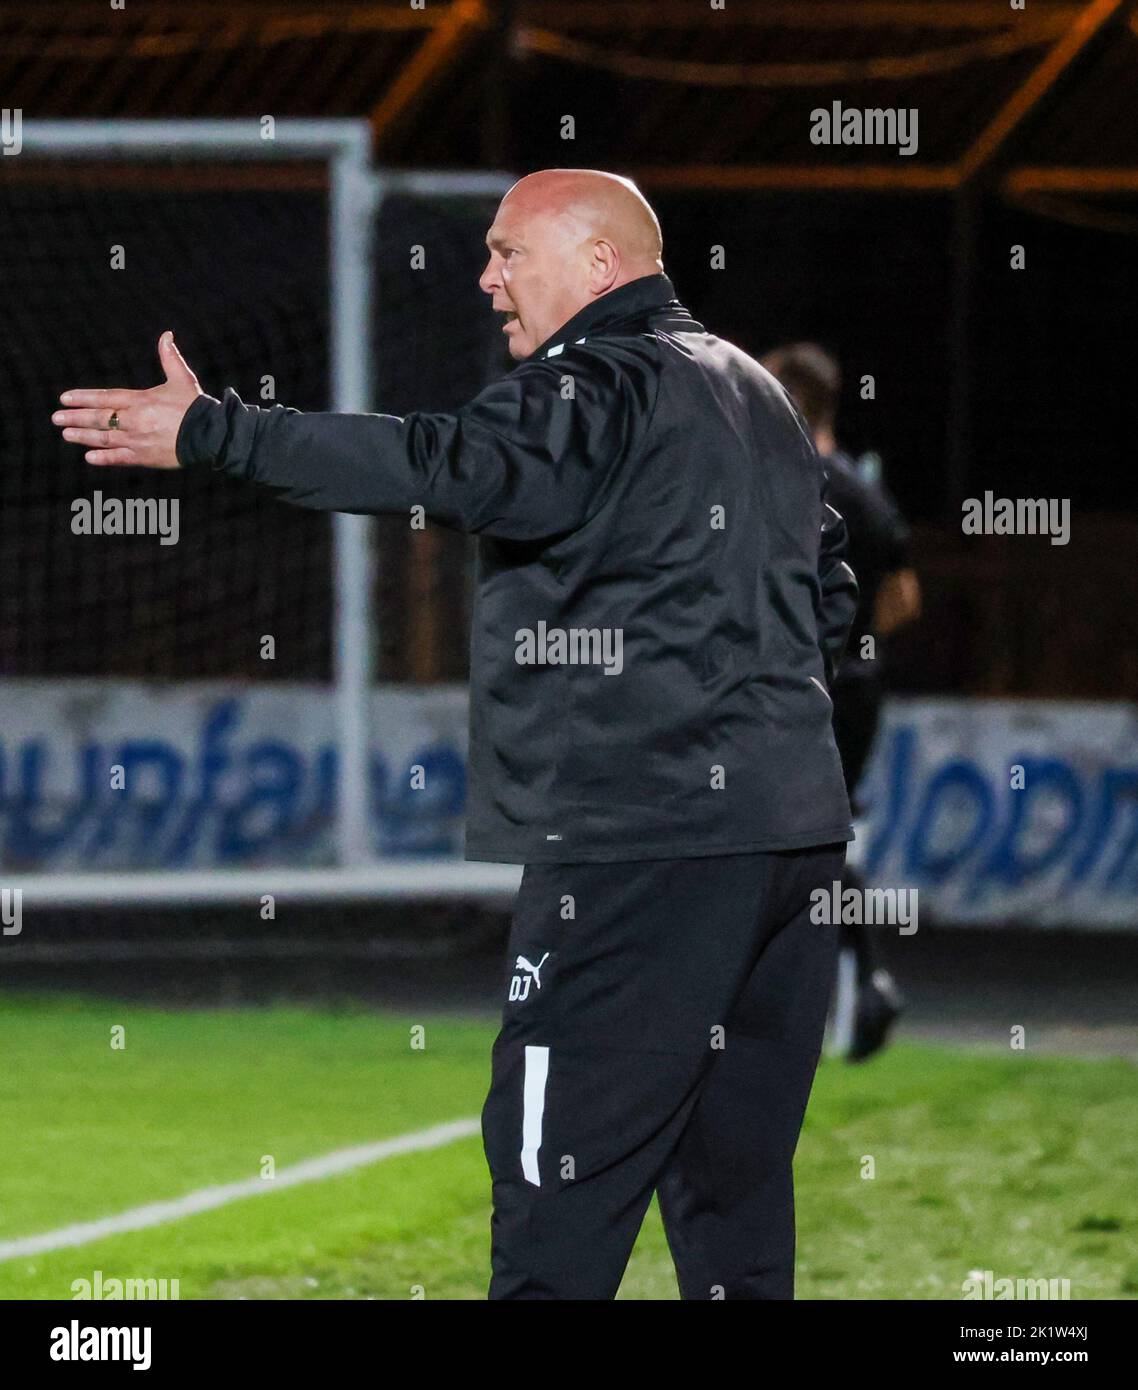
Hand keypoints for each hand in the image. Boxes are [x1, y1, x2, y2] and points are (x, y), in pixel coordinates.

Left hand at [52, 332, 202, 468]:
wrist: (210, 434)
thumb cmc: (195, 406)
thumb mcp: (182, 378)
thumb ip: (170, 357)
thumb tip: (167, 335)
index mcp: (140, 400)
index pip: (105, 398)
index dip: (84, 398)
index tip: (65, 398)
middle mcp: (135, 420)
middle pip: (99, 418)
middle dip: (76, 417)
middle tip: (56, 418)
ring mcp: (138, 440)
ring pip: (104, 438)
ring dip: (83, 436)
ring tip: (66, 434)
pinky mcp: (146, 457)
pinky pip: (120, 458)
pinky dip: (104, 458)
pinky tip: (89, 457)